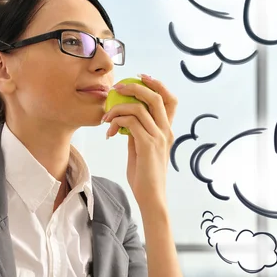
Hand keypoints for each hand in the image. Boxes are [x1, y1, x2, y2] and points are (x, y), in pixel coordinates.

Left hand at [104, 75, 176, 209]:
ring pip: (138, 108)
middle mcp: (166, 131)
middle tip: (116, 89)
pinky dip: (116, 122)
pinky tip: (109, 132)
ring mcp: (158, 137)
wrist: (151, 197)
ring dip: (117, 108)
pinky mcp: (148, 145)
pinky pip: (130, 122)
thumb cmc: (145, 177)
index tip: (140, 78)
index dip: (157, 84)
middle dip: (135, 87)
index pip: (170, 99)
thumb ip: (137, 133)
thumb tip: (125, 121)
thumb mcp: (141, 150)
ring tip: (105, 118)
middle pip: (156, 97)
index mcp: (167, 131)